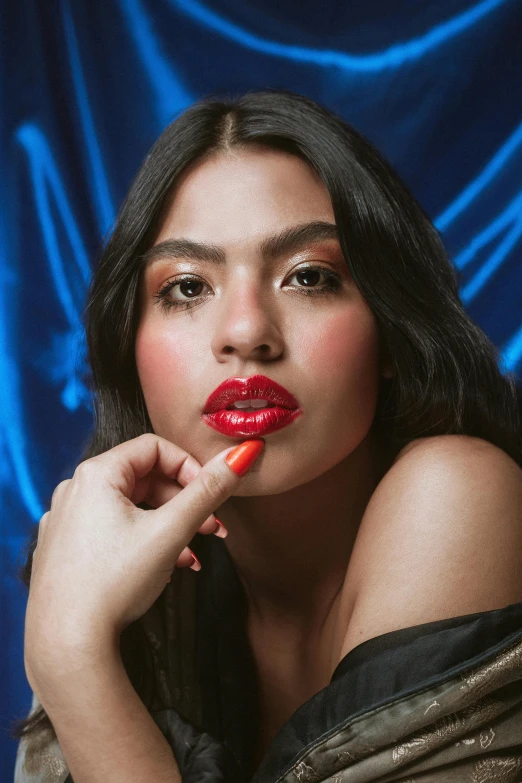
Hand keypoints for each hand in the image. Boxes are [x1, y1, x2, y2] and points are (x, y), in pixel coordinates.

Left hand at [24, 434, 263, 684]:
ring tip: (193, 555)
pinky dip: (142, 541)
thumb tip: (241, 454)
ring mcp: (65, 522)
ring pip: (130, 508)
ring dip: (168, 525)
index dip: (190, 466)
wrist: (68, 644)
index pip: (154, 447)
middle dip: (184, 501)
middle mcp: (74, 491)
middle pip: (143, 478)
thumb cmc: (115, 582)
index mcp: (95, 475)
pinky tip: (165, 567)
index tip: (211, 494)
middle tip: (213, 528)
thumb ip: (208, 490)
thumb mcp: (171, 531)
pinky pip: (110, 531)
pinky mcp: (64, 551)